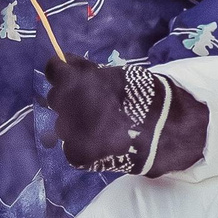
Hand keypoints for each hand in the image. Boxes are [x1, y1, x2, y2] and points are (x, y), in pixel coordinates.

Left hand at [41, 56, 208, 175]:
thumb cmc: (143, 96)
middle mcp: (66, 107)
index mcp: (75, 82)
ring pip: (62, 124)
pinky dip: (82, 143)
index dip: (63, 72)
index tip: (72, 76)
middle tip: (92, 104)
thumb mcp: (115, 74)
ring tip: (99, 126)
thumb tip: (66, 62)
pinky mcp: (76, 155)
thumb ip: (87, 69)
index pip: (53, 70)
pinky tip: (100, 142)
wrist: (165, 132)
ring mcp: (70, 134)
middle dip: (70, 99)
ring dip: (75, 123)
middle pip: (56, 98)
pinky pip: (70, 146)